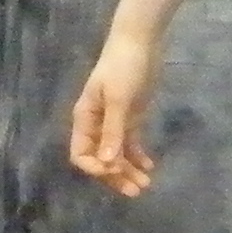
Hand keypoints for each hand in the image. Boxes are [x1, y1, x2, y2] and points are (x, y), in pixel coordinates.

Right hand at [69, 31, 162, 197]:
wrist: (140, 42)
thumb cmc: (124, 67)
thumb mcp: (118, 99)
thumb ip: (113, 131)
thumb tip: (107, 163)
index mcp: (85, 119)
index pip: (81, 154)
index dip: (95, 168)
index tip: (113, 172)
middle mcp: (96, 125)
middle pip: (101, 159)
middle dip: (116, 176)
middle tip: (137, 190)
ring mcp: (114, 123)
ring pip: (117, 155)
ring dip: (129, 170)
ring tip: (146, 183)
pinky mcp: (130, 119)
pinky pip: (130, 145)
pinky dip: (138, 157)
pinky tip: (150, 166)